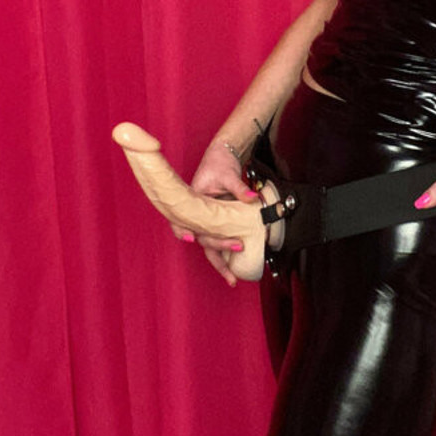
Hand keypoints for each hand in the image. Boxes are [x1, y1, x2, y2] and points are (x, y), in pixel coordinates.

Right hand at [169, 142, 262, 287]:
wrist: (222, 156)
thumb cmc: (218, 163)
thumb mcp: (228, 174)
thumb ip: (239, 188)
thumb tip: (252, 198)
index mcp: (192, 202)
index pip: (182, 219)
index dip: (183, 230)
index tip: (192, 238)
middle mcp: (197, 214)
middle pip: (201, 237)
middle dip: (217, 247)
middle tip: (238, 247)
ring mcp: (206, 220)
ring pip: (209, 245)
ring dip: (220, 262)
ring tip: (232, 278)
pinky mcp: (217, 223)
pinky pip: (218, 240)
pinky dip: (225, 254)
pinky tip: (234, 268)